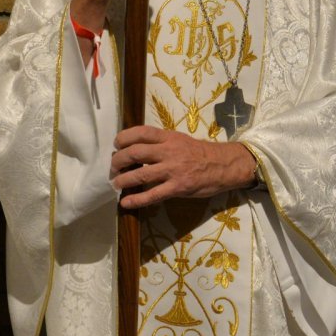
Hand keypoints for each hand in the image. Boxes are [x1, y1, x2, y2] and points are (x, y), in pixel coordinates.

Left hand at [110, 126, 256, 209]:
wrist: (223, 165)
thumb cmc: (200, 153)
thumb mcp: (180, 140)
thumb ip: (161, 142)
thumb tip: (136, 149)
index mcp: (169, 137)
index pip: (141, 132)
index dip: (123, 137)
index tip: (116, 145)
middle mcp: (169, 151)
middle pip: (135, 152)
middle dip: (118, 160)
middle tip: (113, 167)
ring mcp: (173, 170)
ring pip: (140, 174)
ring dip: (123, 180)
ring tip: (115, 184)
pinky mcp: (177, 187)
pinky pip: (152, 195)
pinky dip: (136, 200)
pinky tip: (126, 203)